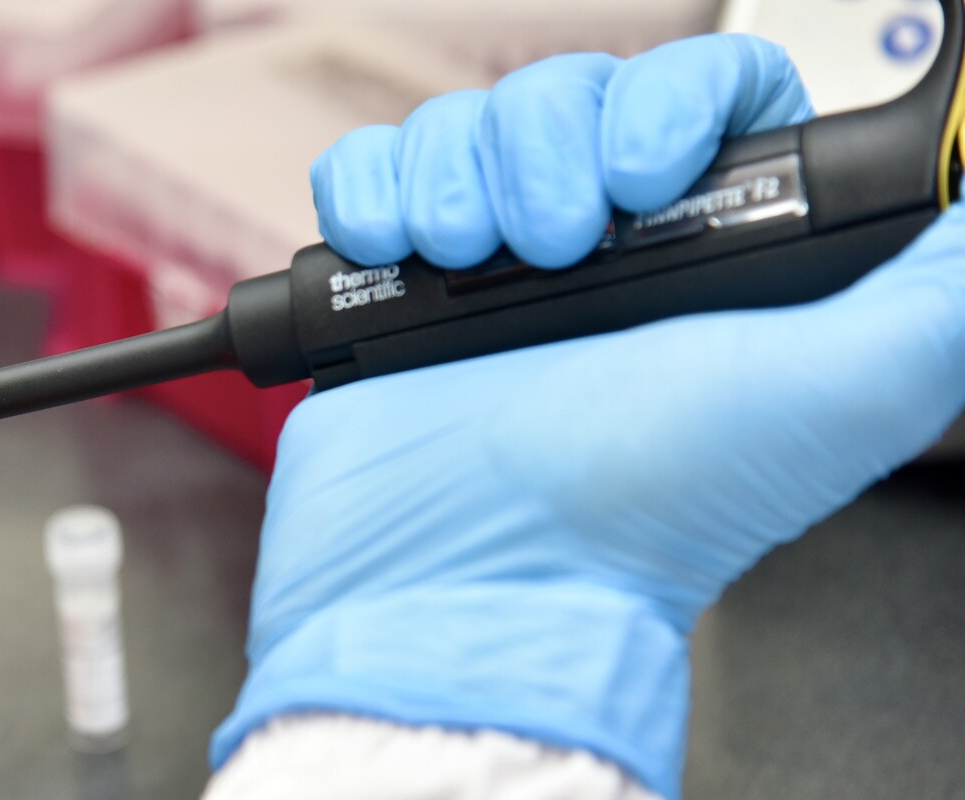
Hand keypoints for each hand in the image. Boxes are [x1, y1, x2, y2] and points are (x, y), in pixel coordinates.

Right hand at [218, 34, 964, 797]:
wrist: (471, 572)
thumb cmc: (641, 506)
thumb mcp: (841, 390)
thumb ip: (936, 294)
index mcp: (705, 262)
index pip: (700, 95)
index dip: (672, 103)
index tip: (650, 177)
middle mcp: (595, 257)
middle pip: (568, 92)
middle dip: (552, 145)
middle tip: (556, 244)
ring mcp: (481, 268)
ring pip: (462, 120)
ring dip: (458, 173)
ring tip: (469, 260)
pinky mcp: (382, 285)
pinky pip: (364, 169)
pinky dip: (373, 194)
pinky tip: (403, 254)